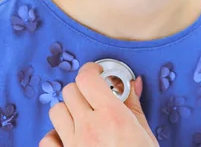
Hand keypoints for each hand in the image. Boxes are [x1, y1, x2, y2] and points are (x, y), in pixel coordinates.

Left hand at [39, 62, 158, 146]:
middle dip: (83, 89)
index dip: (92, 70)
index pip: (88, 78)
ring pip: (56, 111)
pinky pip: (47, 139)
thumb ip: (134, 105)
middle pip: (71, 90)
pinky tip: (70, 138)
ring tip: (84, 116)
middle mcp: (89, 127)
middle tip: (95, 96)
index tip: (99, 71)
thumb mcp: (144, 132)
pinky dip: (55, 136)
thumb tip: (133, 83)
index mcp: (112, 115)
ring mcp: (73, 144)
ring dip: (69, 110)